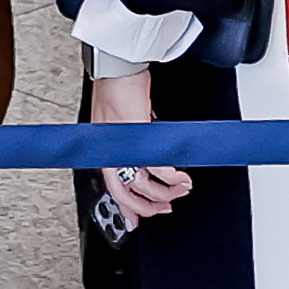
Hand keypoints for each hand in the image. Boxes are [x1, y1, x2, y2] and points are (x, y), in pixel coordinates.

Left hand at [87, 68, 188, 223]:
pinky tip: (178, 176)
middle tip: (167, 206)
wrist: (119, 66)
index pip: (113, 186)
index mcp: (106, 148)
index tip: (134, 222)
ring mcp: (122, 143)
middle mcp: (110, 149)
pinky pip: (154, 165)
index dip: (125, 208)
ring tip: (182, 187)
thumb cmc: (119, 86)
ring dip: (165, 190)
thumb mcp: (123, 119)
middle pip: (124, 191)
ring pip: (141, 182)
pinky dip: (169, 175)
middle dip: (147, 205)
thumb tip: (147, 153)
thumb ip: (132, 139)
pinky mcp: (136, 134)